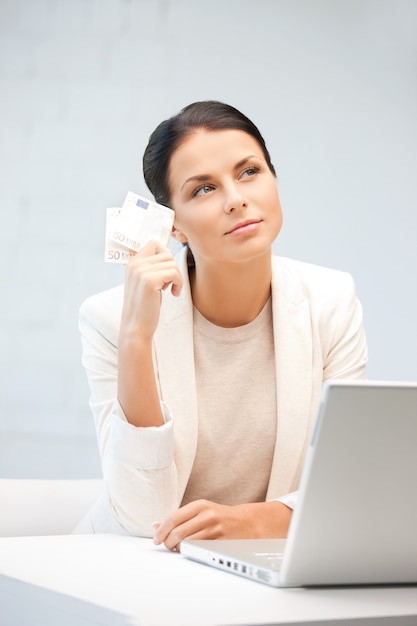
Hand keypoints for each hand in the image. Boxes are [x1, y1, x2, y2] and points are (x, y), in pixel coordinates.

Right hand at [121, 240, 182, 339]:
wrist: (136, 326)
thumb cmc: (144, 306)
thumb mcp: (144, 281)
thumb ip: (150, 267)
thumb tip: (167, 254)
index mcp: (132, 262)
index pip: (154, 243)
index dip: (165, 254)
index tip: (167, 271)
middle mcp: (135, 263)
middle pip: (166, 253)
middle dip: (172, 268)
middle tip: (168, 283)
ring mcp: (141, 271)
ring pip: (171, 263)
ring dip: (176, 277)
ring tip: (169, 289)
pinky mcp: (149, 280)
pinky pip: (174, 273)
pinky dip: (178, 283)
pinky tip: (173, 294)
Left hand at [152, 499, 291, 550]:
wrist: (246, 522)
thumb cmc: (219, 516)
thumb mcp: (200, 511)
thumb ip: (179, 517)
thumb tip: (155, 525)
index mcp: (200, 505)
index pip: (173, 518)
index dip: (161, 530)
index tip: (156, 538)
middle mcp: (207, 515)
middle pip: (178, 532)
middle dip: (167, 542)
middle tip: (165, 545)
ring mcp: (215, 529)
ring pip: (186, 543)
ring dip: (177, 549)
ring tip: (176, 549)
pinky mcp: (220, 542)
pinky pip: (198, 550)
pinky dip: (189, 552)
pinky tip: (188, 551)